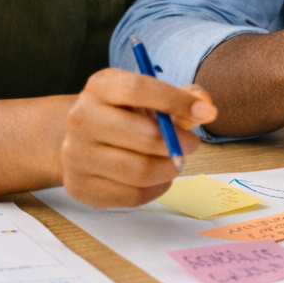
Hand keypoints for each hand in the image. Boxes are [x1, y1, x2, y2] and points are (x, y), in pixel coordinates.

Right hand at [60, 69, 215, 208]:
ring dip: (170, 169)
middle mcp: (81, 119)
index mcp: (101, 87)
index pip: (139, 89)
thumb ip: (183, 96)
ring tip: (175, 161)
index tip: (207, 113)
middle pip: (144, 135)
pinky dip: (156, 188)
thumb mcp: (150, 95)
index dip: (177, 101)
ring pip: (140, 171)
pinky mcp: (80, 187)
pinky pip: (131, 195)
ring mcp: (76, 156)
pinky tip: (158, 178)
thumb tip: (205, 107)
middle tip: (191, 144)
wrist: (82, 140)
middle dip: (179, 143)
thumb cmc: (126, 114)